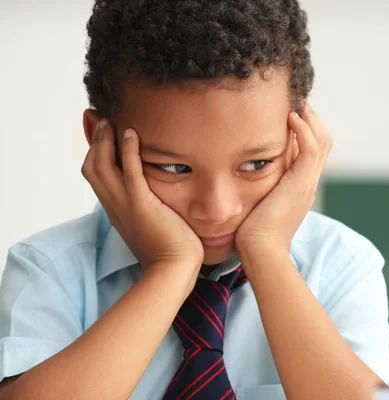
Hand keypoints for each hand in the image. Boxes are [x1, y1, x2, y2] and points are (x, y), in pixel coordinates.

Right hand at [81, 120, 203, 279]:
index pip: (99, 179)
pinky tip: (132, 133)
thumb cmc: (171, 253)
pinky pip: (129, 171)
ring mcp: (125, 205)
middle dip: (94, 142)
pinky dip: (127, 150)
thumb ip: (151, 212)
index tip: (101, 136)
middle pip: (91, 168)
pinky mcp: (141, 205)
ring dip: (105, 141)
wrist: (174, 270)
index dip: (96, 156)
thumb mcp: (154, 228)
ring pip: (101, 166)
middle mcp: (115, 207)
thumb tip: (158, 204)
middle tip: (101, 121)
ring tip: (111, 121)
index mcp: (118, 212)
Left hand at [235, 104, 331, 259]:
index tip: (287, 112)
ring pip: (322, 141)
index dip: (304, 130)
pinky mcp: (301, 184)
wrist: (260, 253)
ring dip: (309, 118)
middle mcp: (308, 184)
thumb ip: (253, 188)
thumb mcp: (254, 205)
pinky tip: (290, 117)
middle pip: (323, 142)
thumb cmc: (251, 235)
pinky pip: (312, 149)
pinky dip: (304, 130)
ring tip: (293, 102)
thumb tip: (235, 175)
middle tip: (293, 100)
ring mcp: (307, 184)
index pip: (311, 151)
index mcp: (300, 189)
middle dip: (310, 118)